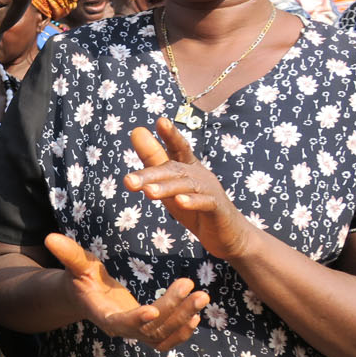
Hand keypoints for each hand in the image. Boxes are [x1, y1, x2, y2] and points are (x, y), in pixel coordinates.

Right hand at [45, 233, 207, 350]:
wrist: (84, 295)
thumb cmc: (80, 277)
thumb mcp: (76, 264)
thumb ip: (68, 253)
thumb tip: (50, 237)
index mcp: (103, 315)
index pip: (120, 323)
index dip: (136, 320)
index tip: (152, 309)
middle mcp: (120, 329)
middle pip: (151, 330)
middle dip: (175, 312)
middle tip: (197, 292)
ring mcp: (135, 333)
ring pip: (163, 336)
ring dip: (185, 319)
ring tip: (202, 296)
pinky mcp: (146, 332)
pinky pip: (167, 340)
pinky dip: (183, 330)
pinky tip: (197, 313)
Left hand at [124, 118, 256, 260]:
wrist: (227, 235)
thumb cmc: (194, 206)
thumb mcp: (170, 183)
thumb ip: (153, 160)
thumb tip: (136, 130)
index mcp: (188, 167)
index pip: (178, 147)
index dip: (171, 135)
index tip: (161, 121)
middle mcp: (200, 175)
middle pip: (174, 170)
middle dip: (151, 174)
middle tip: (128, 181)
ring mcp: (211, 191)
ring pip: (187, 186)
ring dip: (167, 188)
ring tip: (148, 193)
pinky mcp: (218, 209)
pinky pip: (206, 203)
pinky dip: (193, 202)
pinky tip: (180, 203)